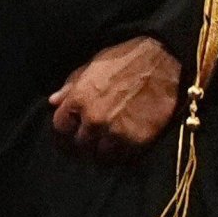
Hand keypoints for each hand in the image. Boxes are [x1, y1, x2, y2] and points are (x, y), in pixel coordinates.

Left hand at [49, 36, 180, 160]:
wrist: (164, 61)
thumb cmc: (127, 59)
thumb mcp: (93, 65)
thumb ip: (72, 86)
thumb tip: (53, 102)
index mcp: (79, 99)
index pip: (60, 128)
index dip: (65, 131)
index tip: (71, 134)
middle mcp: (94, 119)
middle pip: (80, 145)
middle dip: (85, 142)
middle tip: (93, 139)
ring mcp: (116, 132)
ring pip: (101, 155)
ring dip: (104, 150)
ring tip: (110, 144)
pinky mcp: (137, 140)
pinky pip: (123, 157)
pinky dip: (123, 153)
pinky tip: (126, 143)